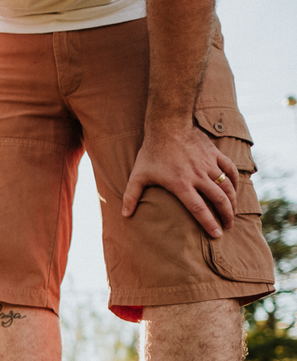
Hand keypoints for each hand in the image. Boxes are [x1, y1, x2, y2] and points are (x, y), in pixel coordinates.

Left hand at [121, 126, 237, 237]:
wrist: (167, 126)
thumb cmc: (151, 152)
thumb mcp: (138, 175)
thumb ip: (131, 196)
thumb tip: (124, 215)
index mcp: (181, 184)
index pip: (199, 209)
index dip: (209, 223)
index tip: (216, 235)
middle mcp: (198, 176)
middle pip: (218, 200)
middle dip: (226, 215)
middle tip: (228, 227)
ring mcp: (208, 164)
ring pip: (227, 186)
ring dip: (233, 201)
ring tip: (233, 213)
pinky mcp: (215, 154)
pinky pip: (230, 170)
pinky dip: (235, 181)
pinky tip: (235, 190)